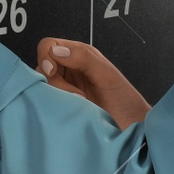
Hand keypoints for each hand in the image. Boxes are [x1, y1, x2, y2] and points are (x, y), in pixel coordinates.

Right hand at [35, 37, 150, 130]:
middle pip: (41, 66)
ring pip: (43, 84)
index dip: (46, 57)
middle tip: (73, 94)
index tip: (52, 72)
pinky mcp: (61, 104)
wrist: (131, 127)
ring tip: (77, 103)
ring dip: (56, 94)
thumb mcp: (107, 74)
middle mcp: (68, 69)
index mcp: (78, 54)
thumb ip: (83, 58)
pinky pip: (46, 100)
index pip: (48, 46)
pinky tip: (70, 110)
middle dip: (52, 80)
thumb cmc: (124, 99)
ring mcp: (64, 87)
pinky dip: (54, 104)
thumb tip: (57, 51)